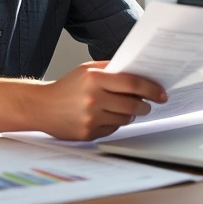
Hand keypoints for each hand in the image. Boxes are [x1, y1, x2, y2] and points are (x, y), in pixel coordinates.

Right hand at [37, 61, 167, 140]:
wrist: (41, 107)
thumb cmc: (67, 86)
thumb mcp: (87, 70)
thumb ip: (111, 69)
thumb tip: (140, 73)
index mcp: (94, 78)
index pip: (132, 84)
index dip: (151, 89)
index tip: (161, 93)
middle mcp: (93, 99)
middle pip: (132, 104)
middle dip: (145, 105)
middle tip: (148, 104)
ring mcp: (90, 118)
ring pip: (125, 119)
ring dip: (131, 114)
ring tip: (127, 109)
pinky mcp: (88, 134)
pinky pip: (113, 129)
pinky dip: (116, 123)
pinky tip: (108, 116)